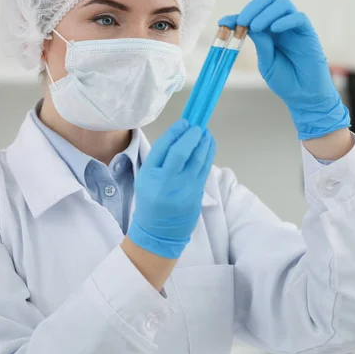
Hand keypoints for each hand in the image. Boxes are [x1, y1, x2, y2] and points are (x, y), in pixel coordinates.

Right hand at [127, 119, 215, 258]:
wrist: (159, 231)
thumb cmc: (151, 200)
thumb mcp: (145, 179)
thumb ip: (159, 159)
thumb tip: (179, 135)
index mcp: (149, 175)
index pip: (162, 147)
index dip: (175, 132)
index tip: (184, 122)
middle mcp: (166, 181)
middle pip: (181, 152)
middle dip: (191, 136)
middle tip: (197, 126)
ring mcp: (183, 188)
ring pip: (197, 159)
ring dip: (204, 143)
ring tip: (206, 132)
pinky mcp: (196, 193)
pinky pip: (204, 169)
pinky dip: (208, 154)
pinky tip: (209, 145)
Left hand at [219, 0, 350, 139]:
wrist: (304, 97)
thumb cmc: (286, 81)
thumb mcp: (266, 62)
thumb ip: (260, 44)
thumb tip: (248, 26)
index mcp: (268, 31)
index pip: (252, 13)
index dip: (237, 15)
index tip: (223, 23)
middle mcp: (281, 24)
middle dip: (253, 7)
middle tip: (243, 21)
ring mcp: (295, 27)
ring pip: (283, 4)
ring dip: (266, 12)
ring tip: (256, 27)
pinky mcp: (308, 33)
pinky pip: (299, 18)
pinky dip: (285, 20)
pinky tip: (275, 29)